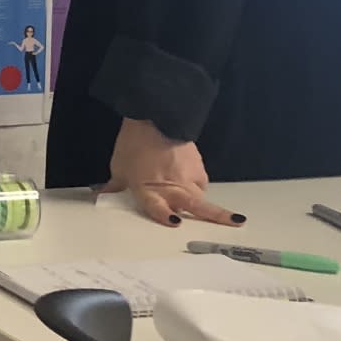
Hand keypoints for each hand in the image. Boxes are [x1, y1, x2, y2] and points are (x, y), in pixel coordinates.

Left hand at [102, 118, 244, 228]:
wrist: (154, 115)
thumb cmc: (134, 142)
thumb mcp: (119, 166)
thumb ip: (116, 185)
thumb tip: (105, 194)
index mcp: (149, 190)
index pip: (160, 211)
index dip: (166, 218)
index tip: (175, 224)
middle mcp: (172, 186)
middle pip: (197, 207)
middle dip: (216, 217)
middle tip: (235, 221)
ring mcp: (188, 176)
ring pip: (200, 196)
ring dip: (202, 204)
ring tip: (220, 215)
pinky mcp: (197, 166)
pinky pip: (201, 182)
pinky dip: (197, 186)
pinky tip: (191, 183)